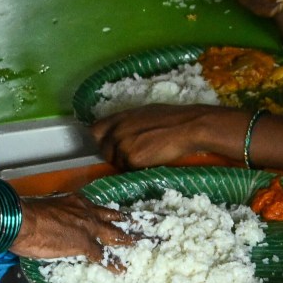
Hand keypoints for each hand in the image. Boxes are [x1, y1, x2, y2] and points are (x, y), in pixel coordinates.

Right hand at [9, 192, 134, 261]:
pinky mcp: (85, 244)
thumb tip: (50, 224)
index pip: (94, 208)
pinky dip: (113, 264)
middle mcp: (86, 212)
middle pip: (110, 218)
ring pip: (113, 234)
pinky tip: (120, 269)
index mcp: (75, 202)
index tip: (109, 216)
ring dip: (125, 240)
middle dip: (124, 222)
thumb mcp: (45, 209)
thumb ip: (54, 216)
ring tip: (136, 244)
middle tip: (136, 224)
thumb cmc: (26, 215)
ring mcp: (88, 228)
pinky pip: (103, 256)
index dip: (102, 214)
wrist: (23, 221)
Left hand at [91, 105, 230, 169]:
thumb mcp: (144, 113)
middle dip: (115, 155)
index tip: (110, 145)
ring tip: (148, 155)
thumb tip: (119, 131)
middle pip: (104, 151)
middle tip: (135, 153)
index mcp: (119, 117)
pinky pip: (128, 169)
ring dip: (128, 163)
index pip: (95, 131)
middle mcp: (116, 130)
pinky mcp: (131, 159)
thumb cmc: (172, 118)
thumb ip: (127, 122)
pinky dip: (138, 168)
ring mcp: (122, 145)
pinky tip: (152, 160)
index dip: (101, 140)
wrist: (187, 127)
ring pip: (117, 162)